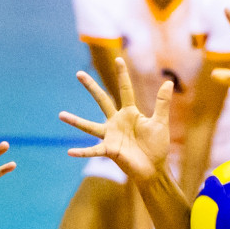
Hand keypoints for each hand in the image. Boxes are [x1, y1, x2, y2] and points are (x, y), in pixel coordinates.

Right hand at [59, 58, 171, 183]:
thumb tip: (168, 82)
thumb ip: (162, 103)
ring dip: (75, 121)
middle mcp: (116, 122)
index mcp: (130, 113)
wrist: (154, 169)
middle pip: (102, 100)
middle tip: (79, 73)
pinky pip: (93, 150)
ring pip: (89, 126)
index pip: (125, 89)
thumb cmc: (157, 147)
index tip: (118, 59)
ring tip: (61, 114)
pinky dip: (82, 152)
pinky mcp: (109, 150)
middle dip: (91, 87)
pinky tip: (70, 152)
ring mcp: (111, 136)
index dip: (122, 74)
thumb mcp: (160, 122)